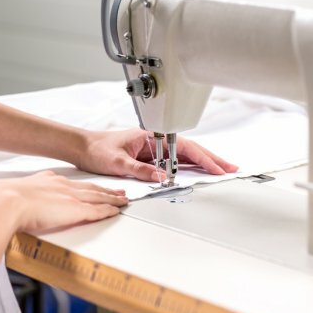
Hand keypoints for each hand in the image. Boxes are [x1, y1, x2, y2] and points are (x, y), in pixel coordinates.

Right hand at [0, 171, 127, 232]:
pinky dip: (109, 210)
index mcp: (47, 181)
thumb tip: (11, 203)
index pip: (73, 184)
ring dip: (112, 198)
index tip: (93, 187)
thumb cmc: (2, 201)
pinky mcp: (75, 210)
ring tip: (123, 200)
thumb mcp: (13, 194)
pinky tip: (116, 211)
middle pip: (90, 187)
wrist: (5, 202)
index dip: (85, 186)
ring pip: (98, 196)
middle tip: (118, 191)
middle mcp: (61, 186)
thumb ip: (19, 198)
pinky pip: (98, 210)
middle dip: (105, 190)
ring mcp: (70, 197)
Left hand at [78, 129, 237, 181]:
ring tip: (221, 169)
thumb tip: (161, 177)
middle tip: (230, 168)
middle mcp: (155, 140)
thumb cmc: (96, 149)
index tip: (217, 167)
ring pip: (183, 155)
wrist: (82, 148)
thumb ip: (139, 170)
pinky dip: (188, 166)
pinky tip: (198, 172)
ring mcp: (153, 148)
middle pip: (189, 150)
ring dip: (202, 162)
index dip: (202, 158)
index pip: (183, 147)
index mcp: (151, 136)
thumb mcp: (117, 162)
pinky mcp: (149, 156)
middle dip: (211, 159)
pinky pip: (173, 161)